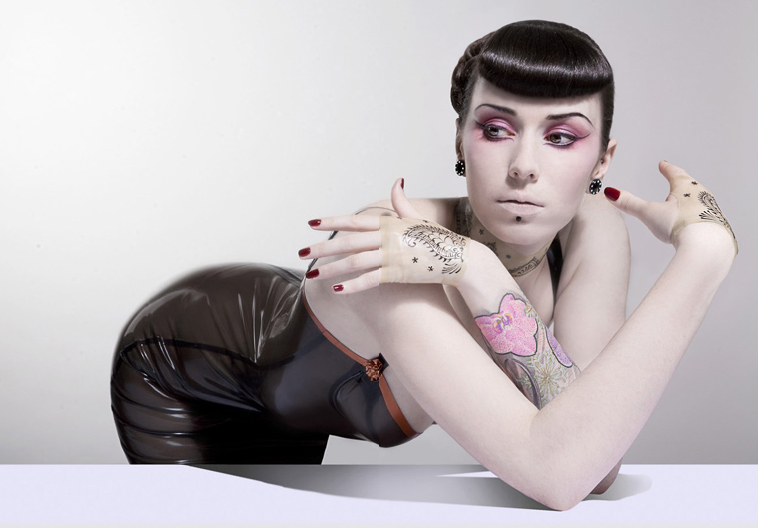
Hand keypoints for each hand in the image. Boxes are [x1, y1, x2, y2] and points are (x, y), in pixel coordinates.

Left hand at [299, 179, 469, 292]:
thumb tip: (396, 181)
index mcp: (388, 223)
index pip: (353, 221)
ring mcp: (391, 255)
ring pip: (353, 261)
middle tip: (301, 254)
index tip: (310, 223)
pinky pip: (370, 279)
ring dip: (330, 270)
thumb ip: (401, 202)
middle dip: (321, 248)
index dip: (331, 221)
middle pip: (347, 242)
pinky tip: (336, 290)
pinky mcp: (397, 273)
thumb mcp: (417, 217)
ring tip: (312, 277)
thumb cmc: (437, 238)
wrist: (459, 258)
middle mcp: (386, 237)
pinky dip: (352, 285)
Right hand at [604, 161, 736, 254]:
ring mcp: (711, 209)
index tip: (663, 165)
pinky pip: (706, 217)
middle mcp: (701, 194)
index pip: (675, 173)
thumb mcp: (649, 213)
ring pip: (700, 200)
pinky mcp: (717, 225)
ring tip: (685, 203)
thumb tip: (610, 193)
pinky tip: (695, 224)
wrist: (707, 245)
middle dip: (681, 182)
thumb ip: (630, 203)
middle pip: (690, 184)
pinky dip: (698, 216)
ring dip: (691, 200)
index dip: (667, 169)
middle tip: (676, 179)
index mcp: (685, 187)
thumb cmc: (679, 225)